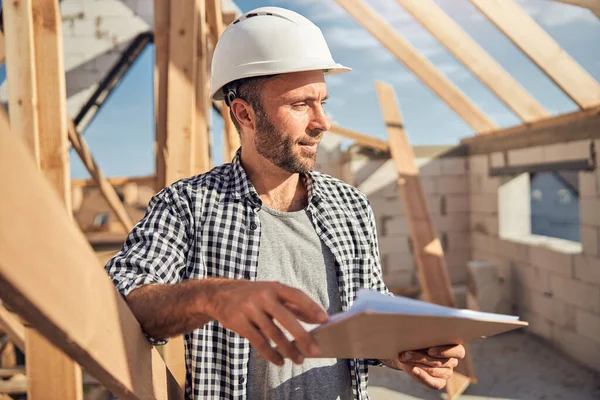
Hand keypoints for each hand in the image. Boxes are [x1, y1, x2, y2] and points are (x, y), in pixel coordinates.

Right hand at [205, 280, 327, 365]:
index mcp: (274, 287)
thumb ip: (294, 305)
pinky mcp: (238, 323)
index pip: (296, 295)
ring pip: (272, 333)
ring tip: (299, 359)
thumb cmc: (254, 295)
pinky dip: (271, 354)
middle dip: (302, 336)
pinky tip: (280, 361)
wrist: (219, 294)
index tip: (324, 319)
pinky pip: (258, 342)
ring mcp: (249, 309)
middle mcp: (262, 296)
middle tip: (315, 350)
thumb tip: (318, 319)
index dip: (311, 307)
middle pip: (286, 318)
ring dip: (288, 349)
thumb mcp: (273, 294)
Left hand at [392, 344, 465, 389]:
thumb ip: (422, 338)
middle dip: (421, 357)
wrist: (408, 353)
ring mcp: (447, 372)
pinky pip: (434, 384)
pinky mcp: (439, 382)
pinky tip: (414, 370)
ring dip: (417, 364)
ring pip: (434, 371)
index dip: (445, 351)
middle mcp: (452, 361)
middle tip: (407, 353)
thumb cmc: (417, 341)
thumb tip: (414, 339)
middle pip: (440, 362)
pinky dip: (423, 377)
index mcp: (454, 347)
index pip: (458, 352)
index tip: (430, 351)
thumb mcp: (420, 337)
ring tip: (404, 358)